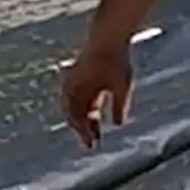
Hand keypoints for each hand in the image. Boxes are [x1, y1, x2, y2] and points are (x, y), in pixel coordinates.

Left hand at [60, 33, 135, 148]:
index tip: (96, 143)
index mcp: (95, 90)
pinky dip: (71, 112)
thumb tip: (118, 124)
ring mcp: (75, 84)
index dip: (93, 129)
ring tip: (85, 137)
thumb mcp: (122, 88)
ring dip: (78, 125)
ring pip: (72, 109)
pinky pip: (67, 99)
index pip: (90, 115)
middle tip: (90, 146)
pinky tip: (78, 123)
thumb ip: (119, 106)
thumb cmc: (118, 62)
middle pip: (80, 115)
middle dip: (84, 131)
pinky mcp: (71, 78)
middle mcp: (83, 89)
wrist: (108, 43)